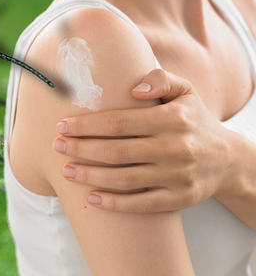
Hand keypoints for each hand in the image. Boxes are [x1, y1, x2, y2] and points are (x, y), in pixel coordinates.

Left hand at [53, 68, 234, 212]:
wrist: (228, 159)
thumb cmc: (192, 120)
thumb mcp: (184, 91)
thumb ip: (160, 79)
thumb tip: (133, 88)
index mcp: (173, 119)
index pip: (120, 122)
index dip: (87, 125)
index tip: (62, 125)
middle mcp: (176, 148)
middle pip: (117, 151)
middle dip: (81, 149)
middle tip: (56, 146)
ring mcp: (178, 176)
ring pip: (125, 179)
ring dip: (91, 177)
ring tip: (66, 171)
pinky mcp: (179, 199)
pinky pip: (142, 205)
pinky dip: (115, 204)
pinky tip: (91, 198)